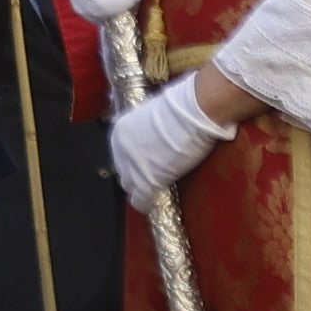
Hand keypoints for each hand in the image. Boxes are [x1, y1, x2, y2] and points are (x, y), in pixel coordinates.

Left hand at [107, 65, 238, 207]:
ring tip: (156, 187)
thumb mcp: (154, 113)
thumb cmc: (180, 108)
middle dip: (136, 173)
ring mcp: (132, 167)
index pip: (122, 154)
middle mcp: (120, 150)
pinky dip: (147, 203)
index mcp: (120, 131)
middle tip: (154, 173)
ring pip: (130, 187)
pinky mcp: (146, 182)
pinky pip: (141, 201)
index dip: (136, 159)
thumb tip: (156, 132)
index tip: (147, 161)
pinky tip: (155, 201)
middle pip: (123, 170)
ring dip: (142, 187)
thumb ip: (148, 127)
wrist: (190, 114)